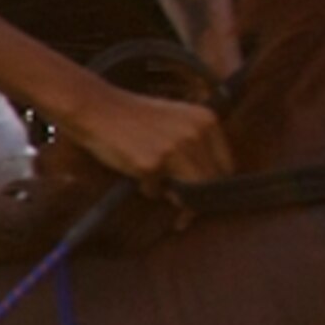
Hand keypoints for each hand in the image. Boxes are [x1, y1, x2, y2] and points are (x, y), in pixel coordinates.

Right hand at [51, 79, 233, 194]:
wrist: (98, 109)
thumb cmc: (134, 118)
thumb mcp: (176, 121)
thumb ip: (196, 146)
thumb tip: (209, 185)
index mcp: (207, 121)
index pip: (225, 166)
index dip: (215, 187)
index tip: (203, 199)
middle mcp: (196, 134)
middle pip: (210, 182)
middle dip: (197, 201)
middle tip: (184, 215)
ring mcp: (175, 149)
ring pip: (189, 192)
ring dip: (173, 197)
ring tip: (154, 184)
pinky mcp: (152, 163)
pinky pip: (157, 191)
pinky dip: (147, 189)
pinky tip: (135, 172)